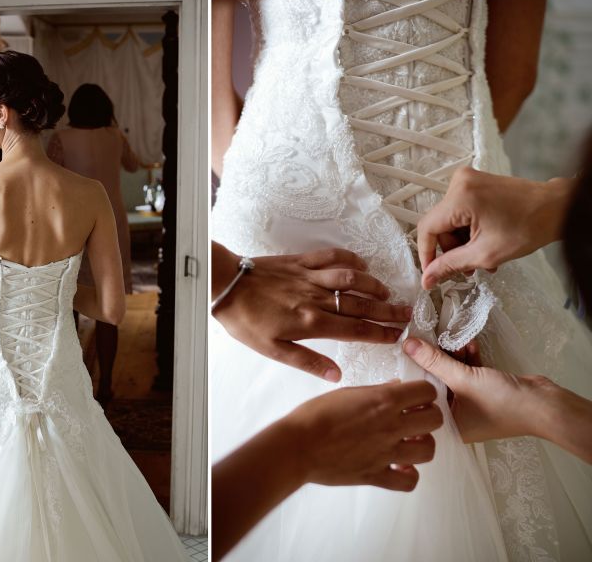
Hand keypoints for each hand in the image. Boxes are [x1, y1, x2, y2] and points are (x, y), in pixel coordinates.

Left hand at [212, 243, 411, 380]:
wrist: (225, 286)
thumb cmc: (246, 321)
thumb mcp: (273, 350)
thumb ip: (307, 361)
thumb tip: (335, 376)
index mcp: (311, 323)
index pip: (355, 329)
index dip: (379, 333)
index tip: (398, 335)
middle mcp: (316, 298)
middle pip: (360, 304)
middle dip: (387, 310)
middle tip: (407, 313)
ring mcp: (309, 277)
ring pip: (351, 279)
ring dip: (373, 285)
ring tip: (388, 293)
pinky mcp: (300, 261)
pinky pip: (331, 257)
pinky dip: (349, 259)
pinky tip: (361, 264)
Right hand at [212, 379, 441, 559]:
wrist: (297, 446)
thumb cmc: (314, 416)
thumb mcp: (346, 393)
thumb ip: (375, 391)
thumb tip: (395, 387)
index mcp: (383, 400)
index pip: (426, 391)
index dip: (423, 393)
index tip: (416, 396)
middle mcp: (391, 426)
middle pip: (435, 419)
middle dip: (428, 416)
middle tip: (415, 418)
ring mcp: (386, 453)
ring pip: (428, 451)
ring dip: (422, 445)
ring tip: (409, 442)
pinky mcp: (377, 475)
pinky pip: (409, 482)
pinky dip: (409, 475)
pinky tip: (400, 467)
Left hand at [402, 338, 552, 442]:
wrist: (544, 405)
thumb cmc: (503, 403)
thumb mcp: (463, 379)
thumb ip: (434, 361)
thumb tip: (408, 345)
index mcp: (446, 426)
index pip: (419, 400)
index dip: (412, 377)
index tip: (404, 356)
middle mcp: (456, 418)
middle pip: (435, 385)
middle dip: (434, 362)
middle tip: (427, 341)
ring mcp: (470, 404)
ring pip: (452, 376)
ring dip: (453, 357)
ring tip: (454, 342)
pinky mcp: (484, 391)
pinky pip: (468, 373)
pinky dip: (468, 359)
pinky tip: (470, 345)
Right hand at [417, 167, 572, 289]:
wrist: (557, 208)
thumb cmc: (530, 226)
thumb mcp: (486, 254)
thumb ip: (451, 265)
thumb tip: (427, 278)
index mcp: (460, 197)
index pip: (427, 228)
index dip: (427, 254)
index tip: (431, 272)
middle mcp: (460, 183)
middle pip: (440, 225)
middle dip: (451, 249)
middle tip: (467, 268)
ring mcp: (467, 180)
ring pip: (450, 220)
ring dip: (461, 241)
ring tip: (481, 257)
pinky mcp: (475, 183)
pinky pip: (460, 211)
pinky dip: (468, 229)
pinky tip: (483, 241)